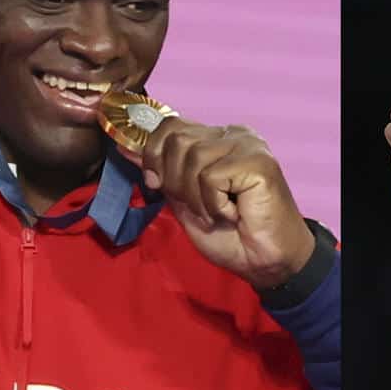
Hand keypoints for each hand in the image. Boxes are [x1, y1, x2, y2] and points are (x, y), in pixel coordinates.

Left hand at [138, 118, 313, 290]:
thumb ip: (160, 173)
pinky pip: (211, 176)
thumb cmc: (231, 236)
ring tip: (217, 215)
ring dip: (196, 198)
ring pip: (192, 158)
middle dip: (175, 182)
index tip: (158, 185)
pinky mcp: (259, 162)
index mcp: (216, 138)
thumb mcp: (183, 201)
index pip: (170, 126)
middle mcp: (233, 134)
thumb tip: (124, 146)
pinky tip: (233, 215)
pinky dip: (213, 204)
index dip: (153, 155)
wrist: (266, 263)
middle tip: (199, 209)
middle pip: (176, 140)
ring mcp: (248, 145)